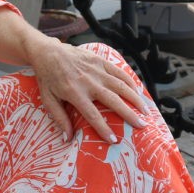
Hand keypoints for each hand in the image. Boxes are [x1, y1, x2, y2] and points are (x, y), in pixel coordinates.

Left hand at [29, 39, 150, 142]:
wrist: (48, 52)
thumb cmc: (47, 78)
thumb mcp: (48, 99)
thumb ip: (59, 118)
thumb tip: (68, 138)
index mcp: (74, 93)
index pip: (92, 115)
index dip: (104, 128)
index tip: (115, 140)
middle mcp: (88, 81)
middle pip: (113, 100)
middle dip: (129, 114)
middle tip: (141, 126)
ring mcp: (96, 70)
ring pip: (120, 85)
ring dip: (135, 99)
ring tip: (145, 111)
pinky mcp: (100, 61)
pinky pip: (119, 72)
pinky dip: (131, 82)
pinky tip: (139, 92)